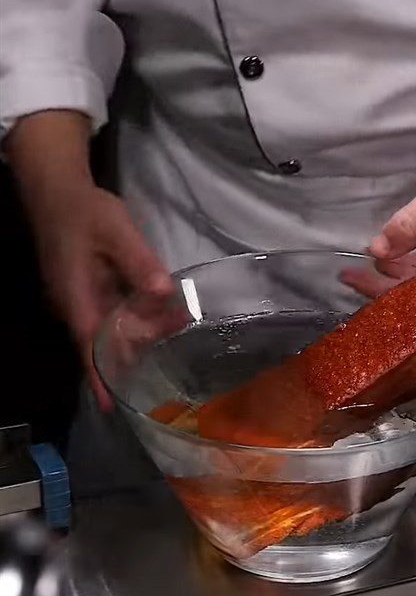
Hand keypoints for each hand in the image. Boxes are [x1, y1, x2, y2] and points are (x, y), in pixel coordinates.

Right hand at [29, 184, 171, 408]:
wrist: (58, 190)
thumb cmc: (86, 212)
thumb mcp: (118, 232)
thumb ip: (140, 263)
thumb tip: (164, 294)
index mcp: (76, 298)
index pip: (89, 346)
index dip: (101, 376)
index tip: (112, 405)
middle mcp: (75, 304)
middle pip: (106, 340)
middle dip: (139, 347)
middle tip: (177, 338)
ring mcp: (80, 296)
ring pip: (111, 326)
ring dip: (141, 329)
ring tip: (178, 322)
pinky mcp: (88, 287)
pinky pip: (111, 311)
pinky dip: (135, 314)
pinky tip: (160, 310)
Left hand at [341, 145, 415, 296]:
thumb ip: (403, 231)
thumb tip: (375, 251)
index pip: (410, 296)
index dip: (376, 290)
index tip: (350, 279)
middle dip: (382, 282)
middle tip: (350, 271)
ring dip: (395, 269)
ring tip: (370, 257)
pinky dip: (409, 259)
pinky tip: (395, 248)